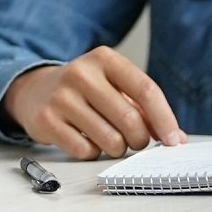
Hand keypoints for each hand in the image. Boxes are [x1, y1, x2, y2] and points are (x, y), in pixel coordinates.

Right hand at [2, 47, 184, 160]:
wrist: (34, 90)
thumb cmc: (85, 91)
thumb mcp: (114, 86)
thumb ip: (143, 108)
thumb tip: (176, 137)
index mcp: (104, 58)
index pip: (145, 90)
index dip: (164, 119)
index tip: (174, 140)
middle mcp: (81, 73)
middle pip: (130, 119)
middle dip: (139, 139)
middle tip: (135, 141)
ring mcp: (61, 96)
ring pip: (110, 140)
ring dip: (117, 148)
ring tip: (108, 139)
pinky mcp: (47, 120)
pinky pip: (86, 151)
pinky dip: (92, 152)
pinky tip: (85, 139)